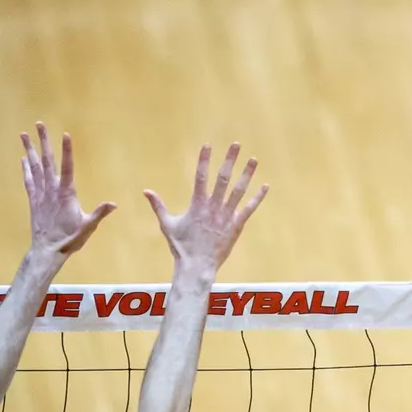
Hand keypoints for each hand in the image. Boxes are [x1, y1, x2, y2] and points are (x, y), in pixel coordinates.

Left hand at [21, 123, 115, 258]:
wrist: (47, 251)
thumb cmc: (70, 239)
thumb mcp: (88, 227)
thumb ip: (99, 214)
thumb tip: (113, 203)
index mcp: (66, 194)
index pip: (67, 167)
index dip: (66, 151)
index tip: (65, 135)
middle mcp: (51, 190)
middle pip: (47, 161)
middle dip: (43, 141)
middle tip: (39, 124)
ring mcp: (40, 194)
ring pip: (35, 167)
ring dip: (30, 150)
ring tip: (23, 134)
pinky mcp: (34, 200)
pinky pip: (29, 180)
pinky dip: (26, 168)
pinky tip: (24, 158)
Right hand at [144, 143, 267, 270]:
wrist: (196, 266)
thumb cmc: (181, 246)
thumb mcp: (167, 224)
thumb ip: (158, 206)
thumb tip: (146, 191)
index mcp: (197, 205)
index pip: (200, 176)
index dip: (204, 160)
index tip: (208, 145)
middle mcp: (213, 207)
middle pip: (223, 179)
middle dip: (230, 160)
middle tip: (236, 144)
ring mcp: (226, 216)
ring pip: (239, 191)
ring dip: (247, 174)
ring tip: (254, 159)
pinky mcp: (236, 226)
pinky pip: (249, 209)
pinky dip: (257, 198)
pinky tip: (265, 186)